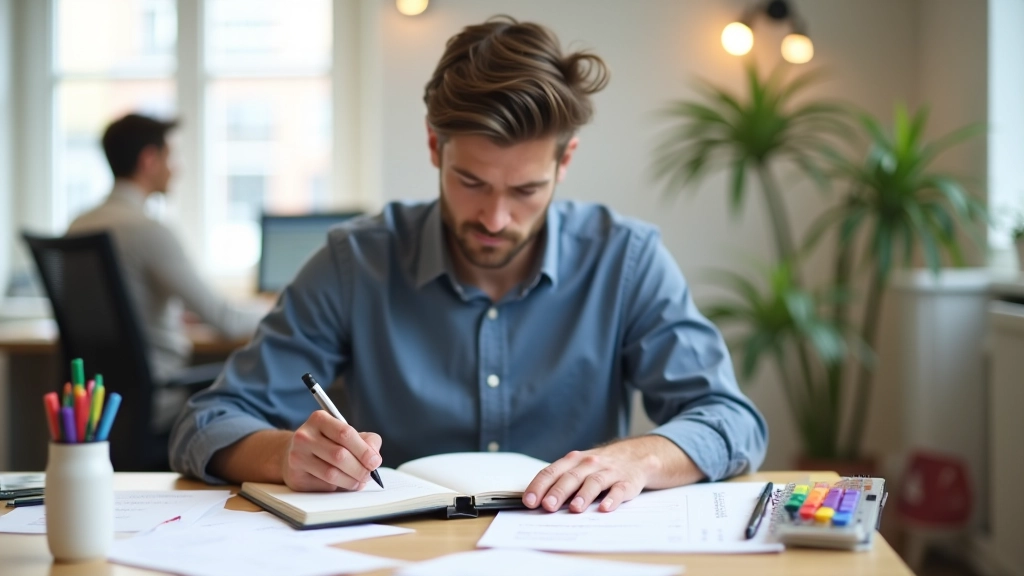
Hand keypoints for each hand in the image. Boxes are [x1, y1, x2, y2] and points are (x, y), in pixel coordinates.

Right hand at [281, 410, 381, 491]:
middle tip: (369, 475)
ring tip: (359, 482)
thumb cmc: (328, 442)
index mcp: (319, 419)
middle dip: (360, 469)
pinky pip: (323, 486)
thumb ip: (367, 441)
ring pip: (331, 474)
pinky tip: (341, 483)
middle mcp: (304, 436)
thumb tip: (374, 458)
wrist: (295, 453)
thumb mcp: (347, 434)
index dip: (363, 450)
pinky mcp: (295, 477)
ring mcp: (297, 457)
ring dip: (351, 481)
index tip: (375, 462)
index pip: (345, 434)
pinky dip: (337, 487)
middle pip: (339, 455)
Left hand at [522, 443, 654, 512]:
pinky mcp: (627, 481)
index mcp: (573, 460)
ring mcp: (609, 472)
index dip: (539, 486)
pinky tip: (605, 508)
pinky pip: (619, 490)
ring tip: (575, 509)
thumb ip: (560, 480)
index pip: (551, 472)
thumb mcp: (579, 467)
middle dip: (558, 492)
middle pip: (571, 477)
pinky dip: (612, 499)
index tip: (529, 501)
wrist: (636, 456)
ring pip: (594, 482)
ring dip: (583, 495)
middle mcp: (589, 464)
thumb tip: (537, 502)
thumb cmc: (599, 466)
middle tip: (548, 506)